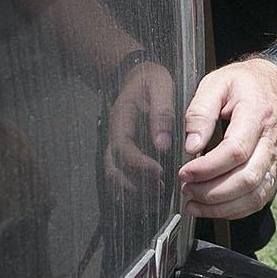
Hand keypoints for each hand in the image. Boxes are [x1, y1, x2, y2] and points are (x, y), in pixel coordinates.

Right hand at [104, 58, 174, 195]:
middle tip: (159, 193)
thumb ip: (162, 113)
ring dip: (132, 195)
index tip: (159, 172)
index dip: (139, 164)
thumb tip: (163, 143)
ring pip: (114, 179)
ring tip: (156, 201)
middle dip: (134, 187)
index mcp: (121, 120)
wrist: (138, 75)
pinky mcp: (122, 155)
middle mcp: (113, 137)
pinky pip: (120, 179)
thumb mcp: (160, 86)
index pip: (124, 149)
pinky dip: (131, 195)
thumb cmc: (150, 80)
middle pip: (113, 171)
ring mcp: (115, 147)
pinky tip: (149, 202)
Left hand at [178, 59, 276, 219]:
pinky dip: (237, 209)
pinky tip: (215, 207)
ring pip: (256, 195)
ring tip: (195, 203)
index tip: (185, 172)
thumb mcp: (217, 83)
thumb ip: (200, 112)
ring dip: (223, 206)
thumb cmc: (246, 82)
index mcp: (257, 115)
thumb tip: (192, 146)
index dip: (207, 168)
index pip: (235, 151)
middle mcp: (272, 140)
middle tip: (187, 189)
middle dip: (212, 192)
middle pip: (247, 179)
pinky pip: (262, 198)